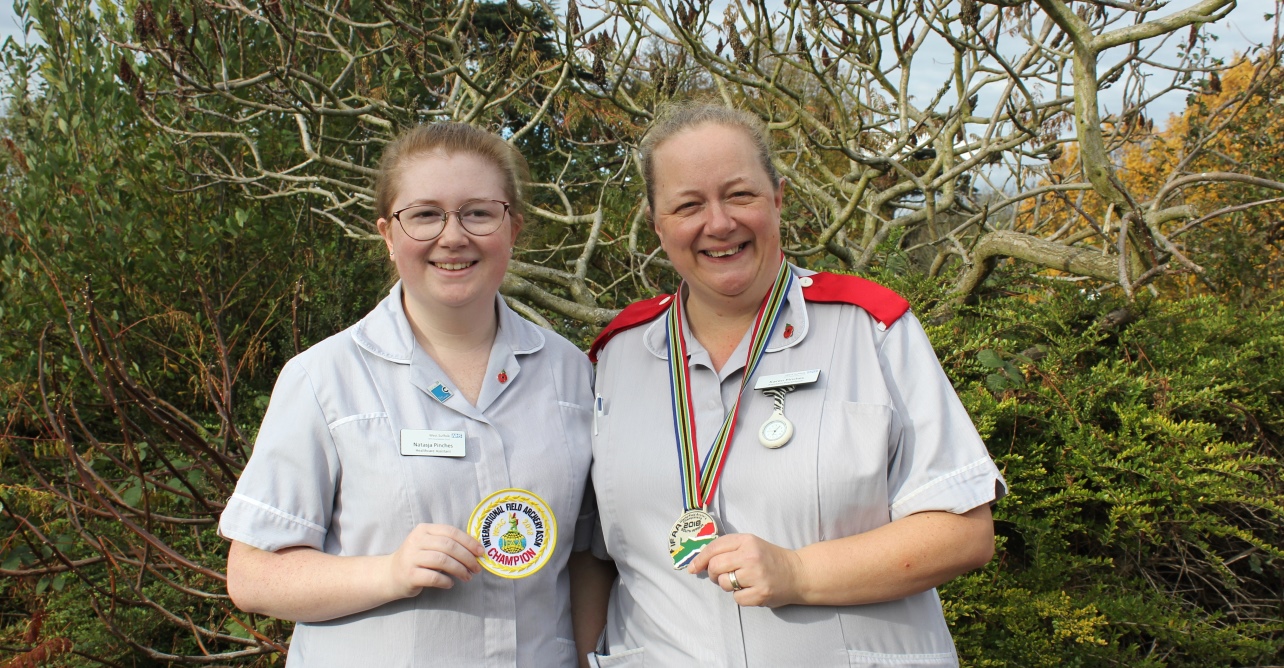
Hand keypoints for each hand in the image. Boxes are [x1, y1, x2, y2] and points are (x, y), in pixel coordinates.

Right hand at [386, 523, 483, 598]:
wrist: (390, 575)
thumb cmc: (417, 559)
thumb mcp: (429, 545)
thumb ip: (448, 544)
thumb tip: (476, 550)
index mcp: (424, 530)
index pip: (451, 532)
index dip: (469, 542)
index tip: (481, 552)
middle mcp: (416, 541)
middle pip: (449, 546)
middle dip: (467, 558)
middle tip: (476, 568)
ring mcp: (411, 557)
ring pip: (442, 561)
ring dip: (459, 570)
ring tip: (467, 577)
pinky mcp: (409, 574)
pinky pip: (433, 577)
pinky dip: (446, 581)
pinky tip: (450, 584)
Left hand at [686, 533, 805, 607]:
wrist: (798, 573)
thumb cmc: (770, 559)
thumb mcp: (751, 544)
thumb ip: (728, 548)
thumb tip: (699, 561)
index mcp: (747, 541)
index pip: (714, 547)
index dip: (699, 558)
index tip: (692, 567)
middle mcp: (750, 556)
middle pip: (714, 566)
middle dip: (712, 573)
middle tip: (718, 575)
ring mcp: (756, 576)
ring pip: (723, 583)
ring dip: (727, 585)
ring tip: (740, 581)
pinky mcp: (760, 593)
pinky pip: (736, 598)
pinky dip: (740, 596)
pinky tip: (750, 590)